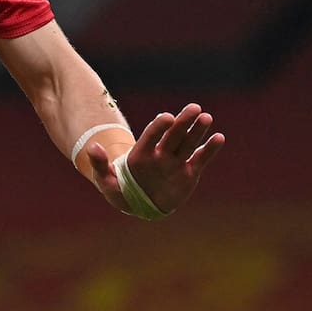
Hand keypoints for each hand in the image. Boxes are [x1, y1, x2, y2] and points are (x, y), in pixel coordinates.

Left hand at [88, 103, 224, 214]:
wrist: (137, 203)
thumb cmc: (119, 189)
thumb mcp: (105, 180)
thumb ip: (100, 164)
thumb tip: (92, 148)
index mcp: (140, 155)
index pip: (151, 136)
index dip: (158, 127)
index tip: (167, 117)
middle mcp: (159, 154)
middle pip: (172, 135)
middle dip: (183, 122)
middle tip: (194, 108)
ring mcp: (174, 162)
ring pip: (187, 143)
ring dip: (197, 131)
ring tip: (206, 117)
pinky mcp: (188, 173)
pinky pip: (200, 159)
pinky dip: (209, 150)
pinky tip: (219, 138)